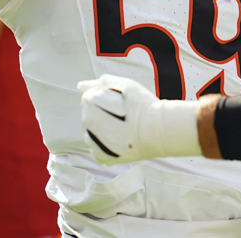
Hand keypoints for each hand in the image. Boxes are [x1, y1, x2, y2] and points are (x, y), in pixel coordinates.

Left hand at [77, 74, 202, 164]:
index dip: (106, 98)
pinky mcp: (102, 157)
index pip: (89, 97)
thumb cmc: (143, 105)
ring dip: (102, 130)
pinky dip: (106, 146)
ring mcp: (93, 141)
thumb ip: (103, 83)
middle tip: (126, 115)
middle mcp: (86, 122)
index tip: (122, 102)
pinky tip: (120, 141)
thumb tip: (81, 85)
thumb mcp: (125, 85)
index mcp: (89, 102)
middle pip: (90, 115)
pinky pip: (97, 150)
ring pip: (91, 133)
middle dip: (103, 114)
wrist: (160, 131)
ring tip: (123, 128)